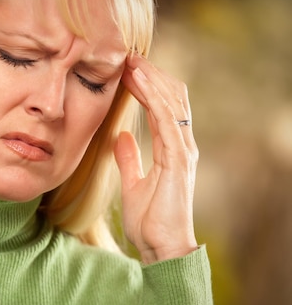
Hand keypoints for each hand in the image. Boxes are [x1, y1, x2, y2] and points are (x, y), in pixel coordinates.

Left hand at [114, 54, 198, 263]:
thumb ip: (130, 160)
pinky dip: (153, 98)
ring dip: (151, 80)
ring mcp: (183, 152)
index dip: (148, 86)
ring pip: (171, 103)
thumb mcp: (133, 183)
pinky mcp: (178, 160)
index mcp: (172, 150)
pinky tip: (139, 83)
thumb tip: (121, 138)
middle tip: (127, 56)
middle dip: (151, 75)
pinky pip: (167, 121)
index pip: (164, 107)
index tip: (127, 70)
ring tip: (131, 61)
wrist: (162, 248)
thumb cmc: (150, 221)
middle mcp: (182, 146)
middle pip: (172, 98)